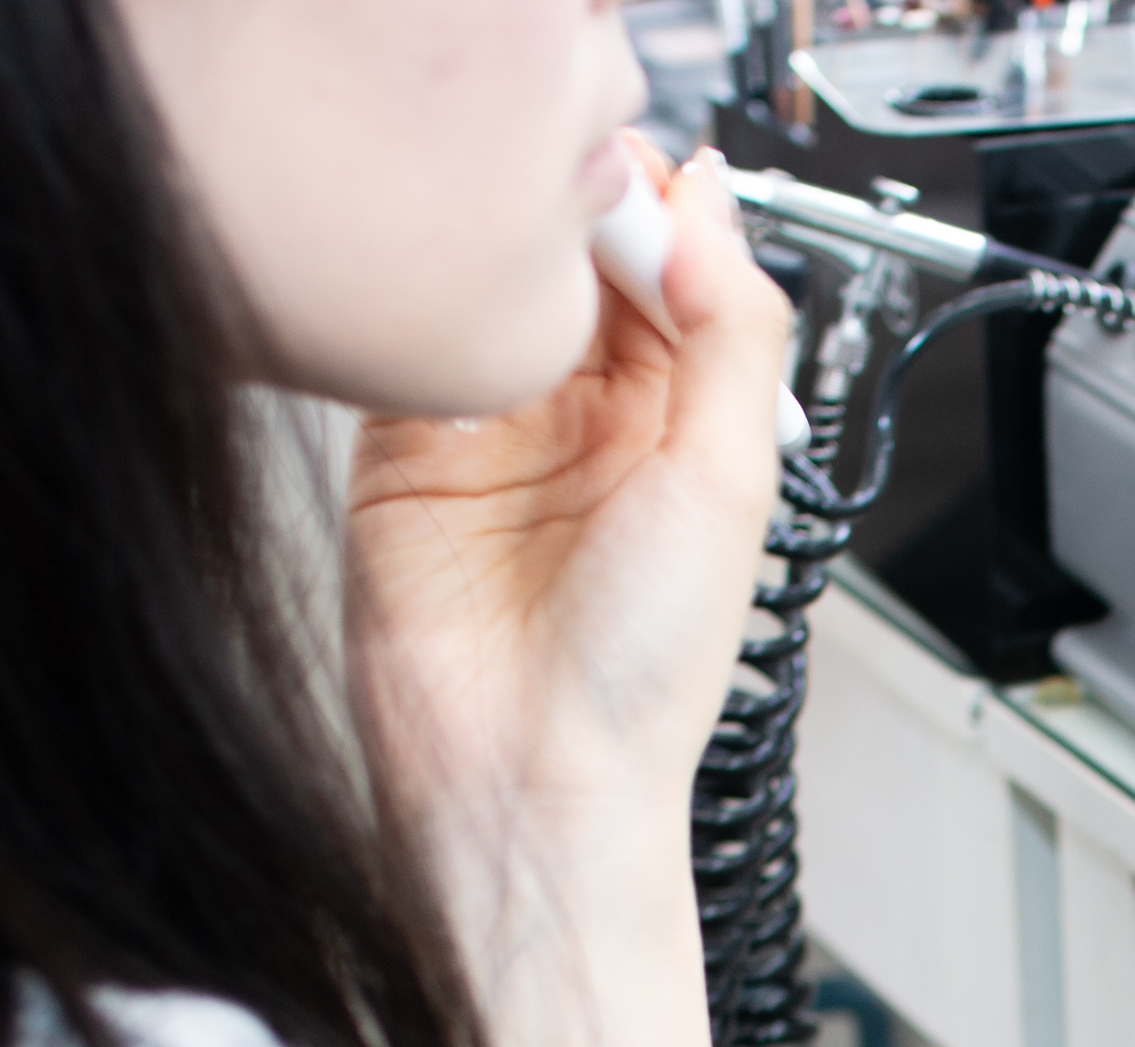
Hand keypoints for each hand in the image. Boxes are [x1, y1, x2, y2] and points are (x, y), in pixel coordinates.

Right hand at [345, 137, 793, 1046]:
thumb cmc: (638, 683)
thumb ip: (729, 334)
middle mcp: (592, 421)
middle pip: (581, 262)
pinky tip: (453, 298)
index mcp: (685, 425)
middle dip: (576, 209)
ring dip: (505, 251)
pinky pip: (414, 344)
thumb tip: (711, 206)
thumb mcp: (728, 484)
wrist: (524, 784)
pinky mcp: (405, 453)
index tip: (636, 173)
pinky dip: (432, 304)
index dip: (656, 207)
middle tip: (566, 184)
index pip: (672, 269)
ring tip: (513, 238)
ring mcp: (495, 432)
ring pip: (498, 288)